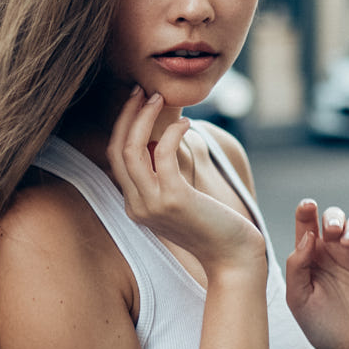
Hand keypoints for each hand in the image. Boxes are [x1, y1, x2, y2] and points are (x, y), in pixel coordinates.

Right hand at [107, 89, 265, 274]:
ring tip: (160, 98)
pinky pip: (162, 153)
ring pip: (132, 149)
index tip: (137, 102)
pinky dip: (171, 132)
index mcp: (134, 206)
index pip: (115, 157)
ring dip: (144, 117)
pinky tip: (186, 125)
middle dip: (127, 115)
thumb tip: (156, 141)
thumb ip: (162, 178)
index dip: (123, 125)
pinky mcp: (174, 199)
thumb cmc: (212, 226)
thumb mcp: (178, 202)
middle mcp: (136, 206)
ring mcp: (152, 204)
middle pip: (117, 149)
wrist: (232, 257)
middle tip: (143, 91)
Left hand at [284, 200, 348, 348]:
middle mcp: (332, 252)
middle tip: (331, 229)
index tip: (307, 206)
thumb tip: (308, 236)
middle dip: (333, 216)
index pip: (306, 224)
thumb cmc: (319, 325)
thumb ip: (297, 266)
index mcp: (310, 255)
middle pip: (334, 218)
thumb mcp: (298, 298)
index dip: (306, 211)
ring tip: (347, 242)